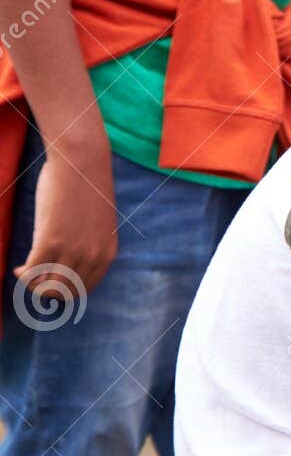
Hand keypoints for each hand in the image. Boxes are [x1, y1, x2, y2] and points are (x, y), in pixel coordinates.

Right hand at [16, 124, 117, 297]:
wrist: (81, 162)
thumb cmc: (85, 189)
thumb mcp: (96, 225)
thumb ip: (88, 246)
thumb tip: (68, 265)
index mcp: (107, 254)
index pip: (84, 289)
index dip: (63, 290)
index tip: (49, 281)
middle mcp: (93, 256)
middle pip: (65, 293)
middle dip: (45, 291)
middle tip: (33, 278)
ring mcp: (73, 250)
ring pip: (48, 286)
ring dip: (32, 284)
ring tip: (25, 271)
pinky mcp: (51, 241)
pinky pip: (33, 272)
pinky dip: (24, 274)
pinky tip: (19, 267)